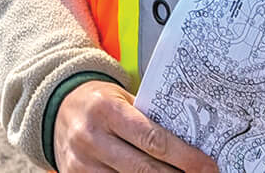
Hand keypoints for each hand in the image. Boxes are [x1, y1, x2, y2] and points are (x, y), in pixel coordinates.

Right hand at [53, 80, 218, 172]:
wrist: (56, 107)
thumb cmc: (98, 102)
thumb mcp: (121, 99)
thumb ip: (149, 118)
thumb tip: (191, 140)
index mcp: (106, 110)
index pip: (152, 138)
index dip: (184, 156)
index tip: (207, 166)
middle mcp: (91, 137)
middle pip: (144, 169)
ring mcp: (82, 162)